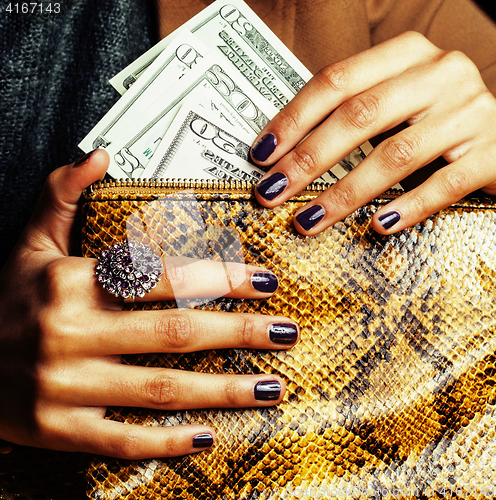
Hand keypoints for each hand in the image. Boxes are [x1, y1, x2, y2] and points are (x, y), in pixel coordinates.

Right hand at [0, 150, 297, 458]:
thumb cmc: (5, 300)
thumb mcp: (28, 243)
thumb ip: (62, 196)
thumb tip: (100, 155)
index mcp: (69, 281)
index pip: (161, 276)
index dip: (219, 279)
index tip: (265, 281)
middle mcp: (69, 332)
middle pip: (174, 334)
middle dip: (239, 333)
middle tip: (287, 331)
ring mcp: (63, 387)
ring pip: (159, 390)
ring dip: (223, 390)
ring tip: (272, 386)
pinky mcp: (56, 430)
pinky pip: (122, 439)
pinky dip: (168, 442)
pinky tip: (211, 437)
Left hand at [251, 31, 495, 233]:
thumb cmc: (435, 118)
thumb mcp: (396, 100)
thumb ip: (352, 113)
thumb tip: (285, 151)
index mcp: (406, 56)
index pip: (336, 81)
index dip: (293, 118)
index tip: (262, 153)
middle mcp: (439, 75)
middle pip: (359, 117)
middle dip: (307, 159)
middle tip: (273, 192)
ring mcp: (469, 113)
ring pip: (395, 155)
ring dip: (344, 194)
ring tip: (309, 220)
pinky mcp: (492, 153)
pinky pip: (442, 186)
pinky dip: (405, 209)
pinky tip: (376, 227)